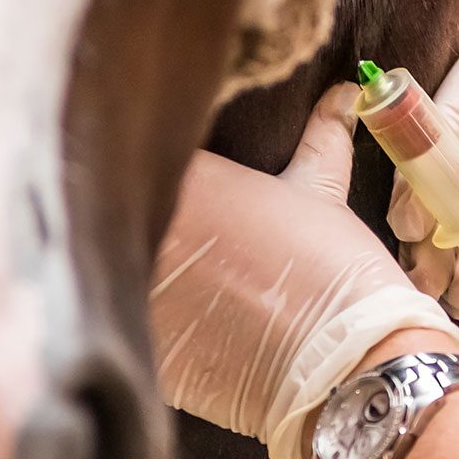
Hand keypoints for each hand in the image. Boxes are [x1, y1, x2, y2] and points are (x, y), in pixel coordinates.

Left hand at [150, 84, 458, 458]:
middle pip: (114, 212)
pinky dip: (144, 324)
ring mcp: (139, 296)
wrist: (345, 365)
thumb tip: (343, 93)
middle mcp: (148, 233)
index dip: (151, 160)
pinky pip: (128, 329)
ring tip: (174, 280)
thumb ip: (322, 137)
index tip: (165, 170)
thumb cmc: (334, 270)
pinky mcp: (143, 351)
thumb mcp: (324, 192)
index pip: (143, 152)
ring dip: (130, 270)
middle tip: (170, 231)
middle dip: (133, 215)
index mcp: (187, 181)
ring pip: (114, 271)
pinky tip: (182, 325)